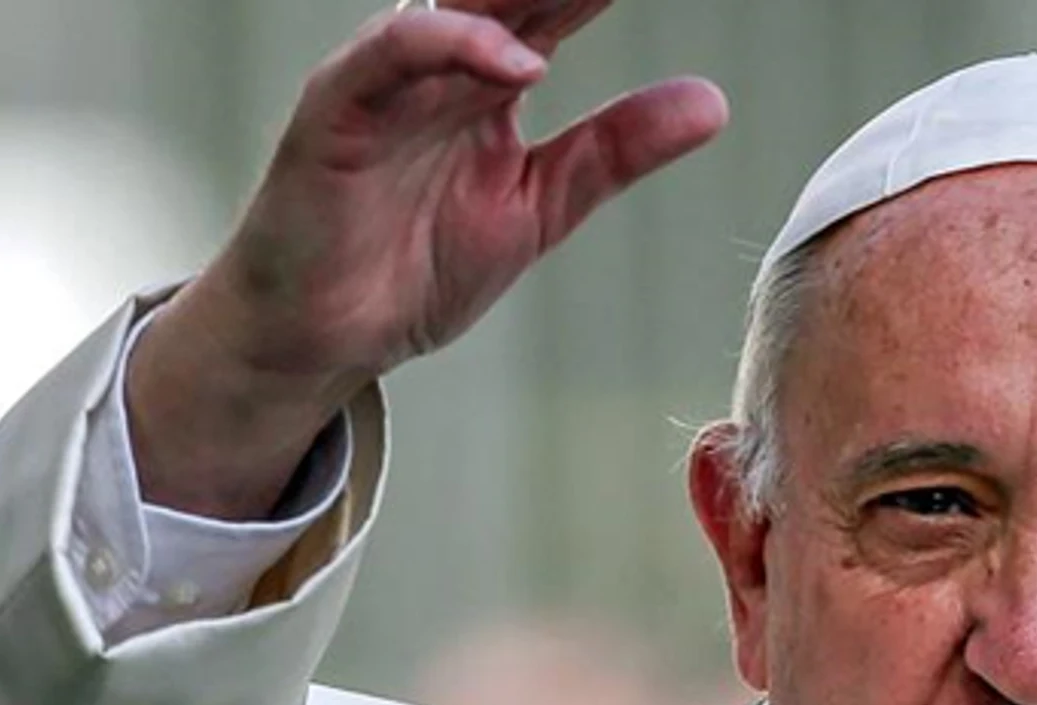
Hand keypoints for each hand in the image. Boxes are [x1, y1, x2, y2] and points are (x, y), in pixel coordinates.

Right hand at [131, 0, 726, 517]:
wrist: (323, 339)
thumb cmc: (414, 266)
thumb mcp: (540, 207)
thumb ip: (616, 151)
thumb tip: (713, 102)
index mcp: (490, 80)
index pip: (558, 4)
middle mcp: (440, 65)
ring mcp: (387, 82)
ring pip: (455, 6)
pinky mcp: (336, 112)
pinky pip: (390, 55)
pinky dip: (452, 45)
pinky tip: (520, 61)